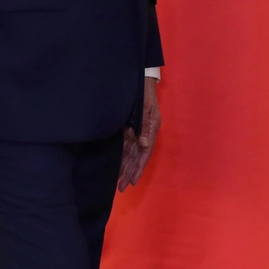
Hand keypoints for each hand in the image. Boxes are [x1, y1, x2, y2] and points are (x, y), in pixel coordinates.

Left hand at [119, 77, 160, 191]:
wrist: (139, 80)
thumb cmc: (144, 93)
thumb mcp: (147, 108)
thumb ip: (145, 126)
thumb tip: (144, 144)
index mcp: (151, 129)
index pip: (144, 153)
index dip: (139, 168)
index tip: (132, 181)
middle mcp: (144, 133)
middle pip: (137, 157)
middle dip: (130, 172)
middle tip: (122, 188)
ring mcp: (136, 131)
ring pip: (130, 154)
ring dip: (125, 168)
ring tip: (119, 183)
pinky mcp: (129, 128)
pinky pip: (125, 147)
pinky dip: (122, 158)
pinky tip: (118, 167)